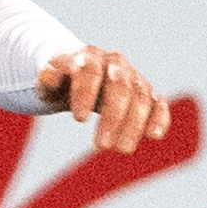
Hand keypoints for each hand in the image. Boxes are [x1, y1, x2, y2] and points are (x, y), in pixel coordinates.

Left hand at [38, 45, 169, 152]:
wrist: (79, 73)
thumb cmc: (60, 82)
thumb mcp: (47, 83)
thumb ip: (47, 80)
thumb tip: (50, 77)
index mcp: (88, 57)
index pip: (89, 71)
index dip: (85, 94)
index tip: (78, 120)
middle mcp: (114, 63)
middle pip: (119, 86)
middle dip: (113, 116)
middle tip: (102, 146)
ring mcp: (132, 76)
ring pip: (140, 96)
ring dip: (134, 124)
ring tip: (122, 150)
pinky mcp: (145, 91)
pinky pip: (156, 102)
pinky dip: (159, 116)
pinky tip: (155, 135)